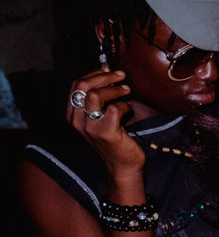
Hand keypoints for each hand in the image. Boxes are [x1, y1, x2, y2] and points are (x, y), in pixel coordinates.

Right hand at [65, 69, 143, 183]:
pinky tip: (128, 109)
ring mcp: (90, 127)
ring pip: (96, 94)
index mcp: (72, 114)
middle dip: (104, 76)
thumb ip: (98, 101)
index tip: (109, 70)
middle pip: (83, 85)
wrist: (122, 165)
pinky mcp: (106, 132)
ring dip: (114, 88)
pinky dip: (124, 104)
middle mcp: (77, 120)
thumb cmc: (114, 139)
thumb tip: (108, 75)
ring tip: (126, 90)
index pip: (75, 85)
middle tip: (120, 75)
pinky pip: (114, 108)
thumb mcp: (99, 118)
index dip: (93, 74)